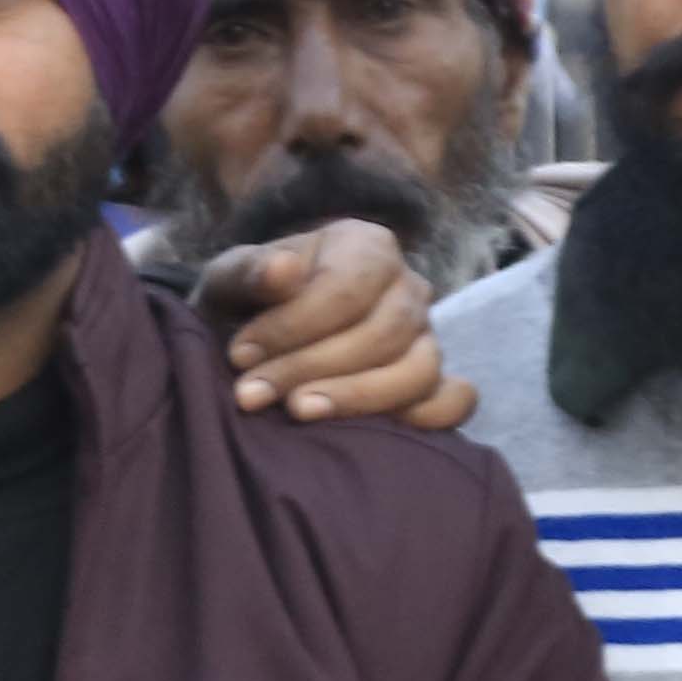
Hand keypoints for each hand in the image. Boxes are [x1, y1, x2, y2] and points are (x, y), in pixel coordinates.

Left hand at [196, 221, 474, 432]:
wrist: (251, 346)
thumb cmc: (244, 309)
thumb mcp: (228, 283)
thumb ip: (248, 273)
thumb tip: (283, 270)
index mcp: (366, 246)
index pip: (347, 288)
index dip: (292, 327)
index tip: (240, 355)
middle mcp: (407, 286)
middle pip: (382, 333)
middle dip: (311, 367)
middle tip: (251, 395)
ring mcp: (427, 336)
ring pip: (418, 370)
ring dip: (357, 399)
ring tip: (299, 413)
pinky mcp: (433, 382)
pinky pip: (453, 401)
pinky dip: (427, 418)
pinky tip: (373, 433)